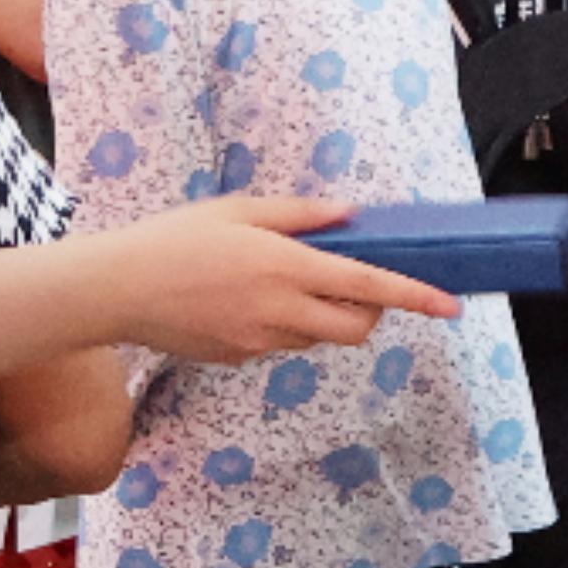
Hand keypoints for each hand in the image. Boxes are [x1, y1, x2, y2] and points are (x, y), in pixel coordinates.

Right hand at [100, 191, 456, 361]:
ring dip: (325, 316)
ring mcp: (260, 340)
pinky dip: (286, 325)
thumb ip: (299, 215)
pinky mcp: (240, 358)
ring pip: (319, 338)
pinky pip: (282, 345)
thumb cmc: (175, 239)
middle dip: (373, 314)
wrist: (117, 290)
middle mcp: (279, 310)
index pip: (367, 285)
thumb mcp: (238, 210)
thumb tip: (350, 215)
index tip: (450, 305)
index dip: (414, 296)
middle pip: (357, 329)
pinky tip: (245, 301)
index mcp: (283, 266)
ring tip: (283, 283)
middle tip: (356, 286)